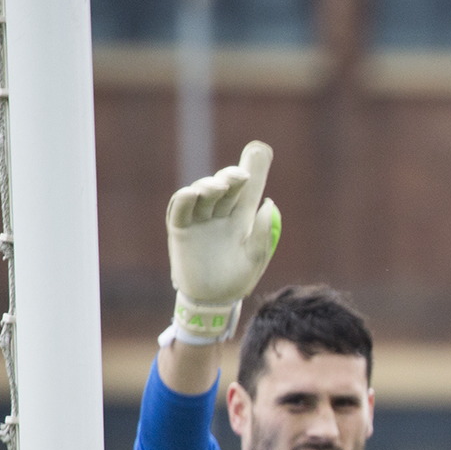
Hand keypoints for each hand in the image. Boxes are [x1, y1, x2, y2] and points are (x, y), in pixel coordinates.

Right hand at [165, 139, 281, 340]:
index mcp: (242, 217)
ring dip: (208, 186)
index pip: (247, 189)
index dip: (253, 170)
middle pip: (224, 186)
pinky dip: (184, 199)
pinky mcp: (181, 229)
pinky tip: (192, 193)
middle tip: (241, 177)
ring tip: (218, 188)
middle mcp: (220, 213)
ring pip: (201, 193)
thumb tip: (270, 204)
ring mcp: (199, 219)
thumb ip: (263, 233)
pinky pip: (180, 209)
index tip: (261, 150)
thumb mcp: (256, 257)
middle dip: (231, 176)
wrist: (214, 300)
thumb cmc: (238, 279)